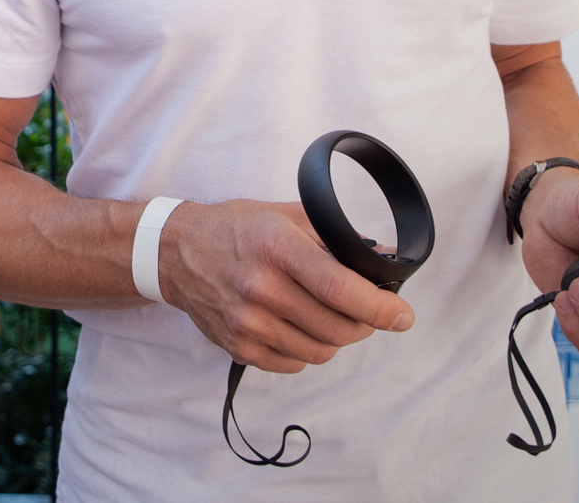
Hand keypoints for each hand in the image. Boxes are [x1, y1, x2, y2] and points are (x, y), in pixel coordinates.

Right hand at [157, 200, 413, 372]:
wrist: (175, 253)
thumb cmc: (235, 229)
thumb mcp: (284, 215)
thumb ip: (334, 234)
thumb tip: (383, 254)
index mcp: (277, 247)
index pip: (340, 288)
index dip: (380, 308)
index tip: (403, 316)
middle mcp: (261, 288)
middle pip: (337, 327)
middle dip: (365, 324)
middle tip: (369, 312)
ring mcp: (248, 322)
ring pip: (321, 351)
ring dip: (338, 338)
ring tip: (331, 316)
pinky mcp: (239, 347)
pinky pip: (294, 363)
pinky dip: (308, 349)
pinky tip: (299, 326)